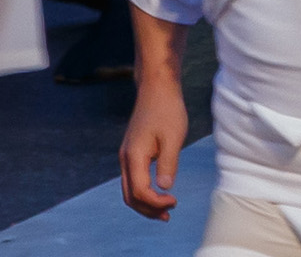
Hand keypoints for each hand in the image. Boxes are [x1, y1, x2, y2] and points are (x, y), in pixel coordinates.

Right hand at [122, 75, 190, 217]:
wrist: (156, 87)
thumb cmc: (166, 109)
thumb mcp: (172, 137)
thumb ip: (168, 164)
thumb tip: (164, 188)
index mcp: (134, 156)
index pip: (140, 192)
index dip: (156, 203)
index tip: (175, 201)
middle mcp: (125, 158)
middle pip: (130, 196)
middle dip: (148, 210)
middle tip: (169, 214)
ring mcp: (127, 155)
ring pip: (129, 190)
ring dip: (145, 203)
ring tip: (165, 210)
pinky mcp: (132, 152)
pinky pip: (133, 180)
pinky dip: (144, 192)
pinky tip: (159, 193)